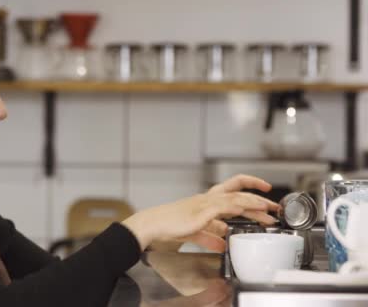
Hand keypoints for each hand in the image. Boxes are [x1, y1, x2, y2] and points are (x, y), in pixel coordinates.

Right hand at [121, 175, 280, 251]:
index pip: (233, 188)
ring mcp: (204, 204)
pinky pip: (219, 207)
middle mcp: (208, 199)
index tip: (265, 192)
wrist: (154, 224)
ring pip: (233, 198)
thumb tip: (222, 243)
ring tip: (266, 208)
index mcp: (207, 201)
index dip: (250, 185)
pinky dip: (233, 207)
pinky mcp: (199, 212)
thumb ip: (210, 237)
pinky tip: (243, 209)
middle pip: (238, 191)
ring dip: (252, 203)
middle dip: (258, 197)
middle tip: (274, 205)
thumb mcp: (195, 232)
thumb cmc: (170, 225)